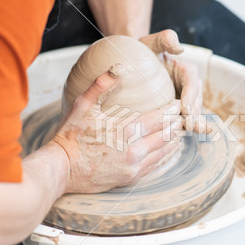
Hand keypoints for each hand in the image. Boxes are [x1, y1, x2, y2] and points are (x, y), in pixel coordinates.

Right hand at [51, 67, 183, 193]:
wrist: (62, 169)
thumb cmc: (71, 136)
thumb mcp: (83, 106)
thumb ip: (101, 85)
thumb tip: (118, 66)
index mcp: (125, 131)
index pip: (158, 118)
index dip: (171, 110)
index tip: (177, 103)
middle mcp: (134, 151)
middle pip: (165, 135)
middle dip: (176, 124)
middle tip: (183, 116)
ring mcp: (134, 167)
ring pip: (164, 151)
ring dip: (174, 140)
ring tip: (180, 131)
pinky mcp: (131, 178)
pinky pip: (156, 166)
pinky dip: (166, 155)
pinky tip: (169, 150)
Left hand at [140, 30, 208, 132]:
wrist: (133, 64)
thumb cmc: (142, 53)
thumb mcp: (150, 43)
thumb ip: (164, 40)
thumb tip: (177, 45)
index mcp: (187, 71)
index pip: (193, 83)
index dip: (191, 96)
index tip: (186, 108)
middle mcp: (189, 88)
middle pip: (195, 102)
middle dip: (192, 114)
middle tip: (187, 125)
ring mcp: (184, 101)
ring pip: (191, 114)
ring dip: (190, 124)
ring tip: (187, 133)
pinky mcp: (177, 112)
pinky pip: (182, 122)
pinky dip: (182, 130)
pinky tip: (178, 140)